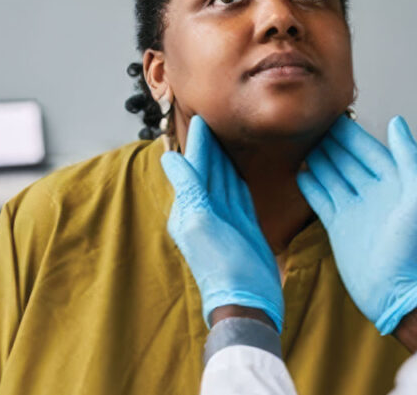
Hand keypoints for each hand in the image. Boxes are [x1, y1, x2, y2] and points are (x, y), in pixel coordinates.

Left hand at [161, 116, 283, 331]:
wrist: (246, 300)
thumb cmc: (222, 265)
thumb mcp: (201, 223)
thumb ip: (188, 189)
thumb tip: (170, 159)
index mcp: (190, 208)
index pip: (194, 167)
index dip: (198, 143)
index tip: (201, 117)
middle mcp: (205, 211)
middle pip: (208, 170)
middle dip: (208, 146)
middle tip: (212, 119)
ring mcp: (225, 219)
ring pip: (223, 180)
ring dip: (222, 159)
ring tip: (223, 137)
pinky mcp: (243, 227)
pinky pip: (238, 195)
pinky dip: (236, 179)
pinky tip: (237, 169)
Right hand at [297, 116, 416, 334]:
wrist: (396, 292)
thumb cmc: (415, 246)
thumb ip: (411, 158)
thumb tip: (397, 122)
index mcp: (394, 182)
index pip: (369, 149)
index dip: (352, 132)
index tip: (333, 113)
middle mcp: (373, 192)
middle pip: (348, 159)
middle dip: (332, 141)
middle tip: (310, 122)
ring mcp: (354, 209)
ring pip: (333, 175)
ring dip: (319, 159)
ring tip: (302, 142)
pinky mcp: (338, 227)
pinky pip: (321, 199)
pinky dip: (310, 185)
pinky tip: (300, 172)